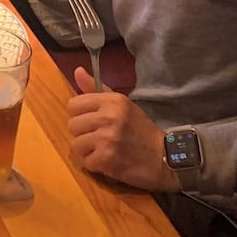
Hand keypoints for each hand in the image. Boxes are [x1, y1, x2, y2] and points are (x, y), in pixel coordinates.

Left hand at [67, 69, 178, 190]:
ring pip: (76, 144)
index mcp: (112, 100)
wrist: (163, 157)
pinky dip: (95, 165)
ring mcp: (107, 138)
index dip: (80, 115)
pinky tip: (108, 161)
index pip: (73, 104)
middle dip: (83, 133)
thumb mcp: (121, 104)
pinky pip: (86, 162)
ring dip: (88, 150)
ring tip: (103, 149)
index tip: (92, 121)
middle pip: (72, 125)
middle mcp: (108, 116)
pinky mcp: (107, 159)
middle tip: (99, 137)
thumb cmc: (140, 129)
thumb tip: (77, 70)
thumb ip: (95, 89)